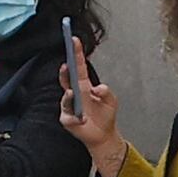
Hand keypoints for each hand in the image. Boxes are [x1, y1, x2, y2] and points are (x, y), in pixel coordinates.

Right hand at [65, 39, 127, 176]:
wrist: (103, 136)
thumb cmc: (105, 116)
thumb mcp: (111, 100)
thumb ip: (106, 91)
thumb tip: (97, 88)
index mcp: (84, 86)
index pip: (78, 67)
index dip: (76, 54)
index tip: (74, 41)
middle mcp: (74, 94)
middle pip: (66, 78)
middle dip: (65, 69)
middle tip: (67, 62)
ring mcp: (68, 106)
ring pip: (66, 97)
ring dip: (69, 96)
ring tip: (74, 93)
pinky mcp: (67, 119)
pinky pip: (68, 116)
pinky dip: (76, 117)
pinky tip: (82, 118)